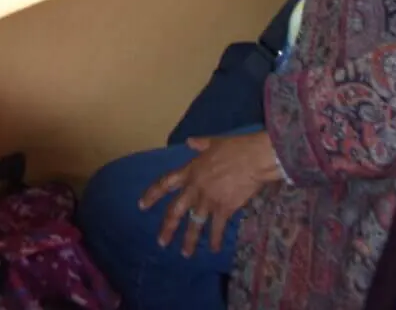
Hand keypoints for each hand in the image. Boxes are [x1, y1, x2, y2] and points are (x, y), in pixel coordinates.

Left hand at [139, 132, 281, 257]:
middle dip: (167, 227)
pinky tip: (213, 249)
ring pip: (194, 224)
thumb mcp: (213, 141)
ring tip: (185, 253)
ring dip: (189, 240)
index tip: (141, 205)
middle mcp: (195, 188)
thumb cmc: (235, 148)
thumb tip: (189, 142)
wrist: (253, 159)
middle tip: (161, 242)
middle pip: (176, 211)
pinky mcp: (224, 209)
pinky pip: (216, 228)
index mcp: (190, 171)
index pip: (165, 184)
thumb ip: (199, 144)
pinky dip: (215, 240)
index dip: (152, 195)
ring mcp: (208, 200)